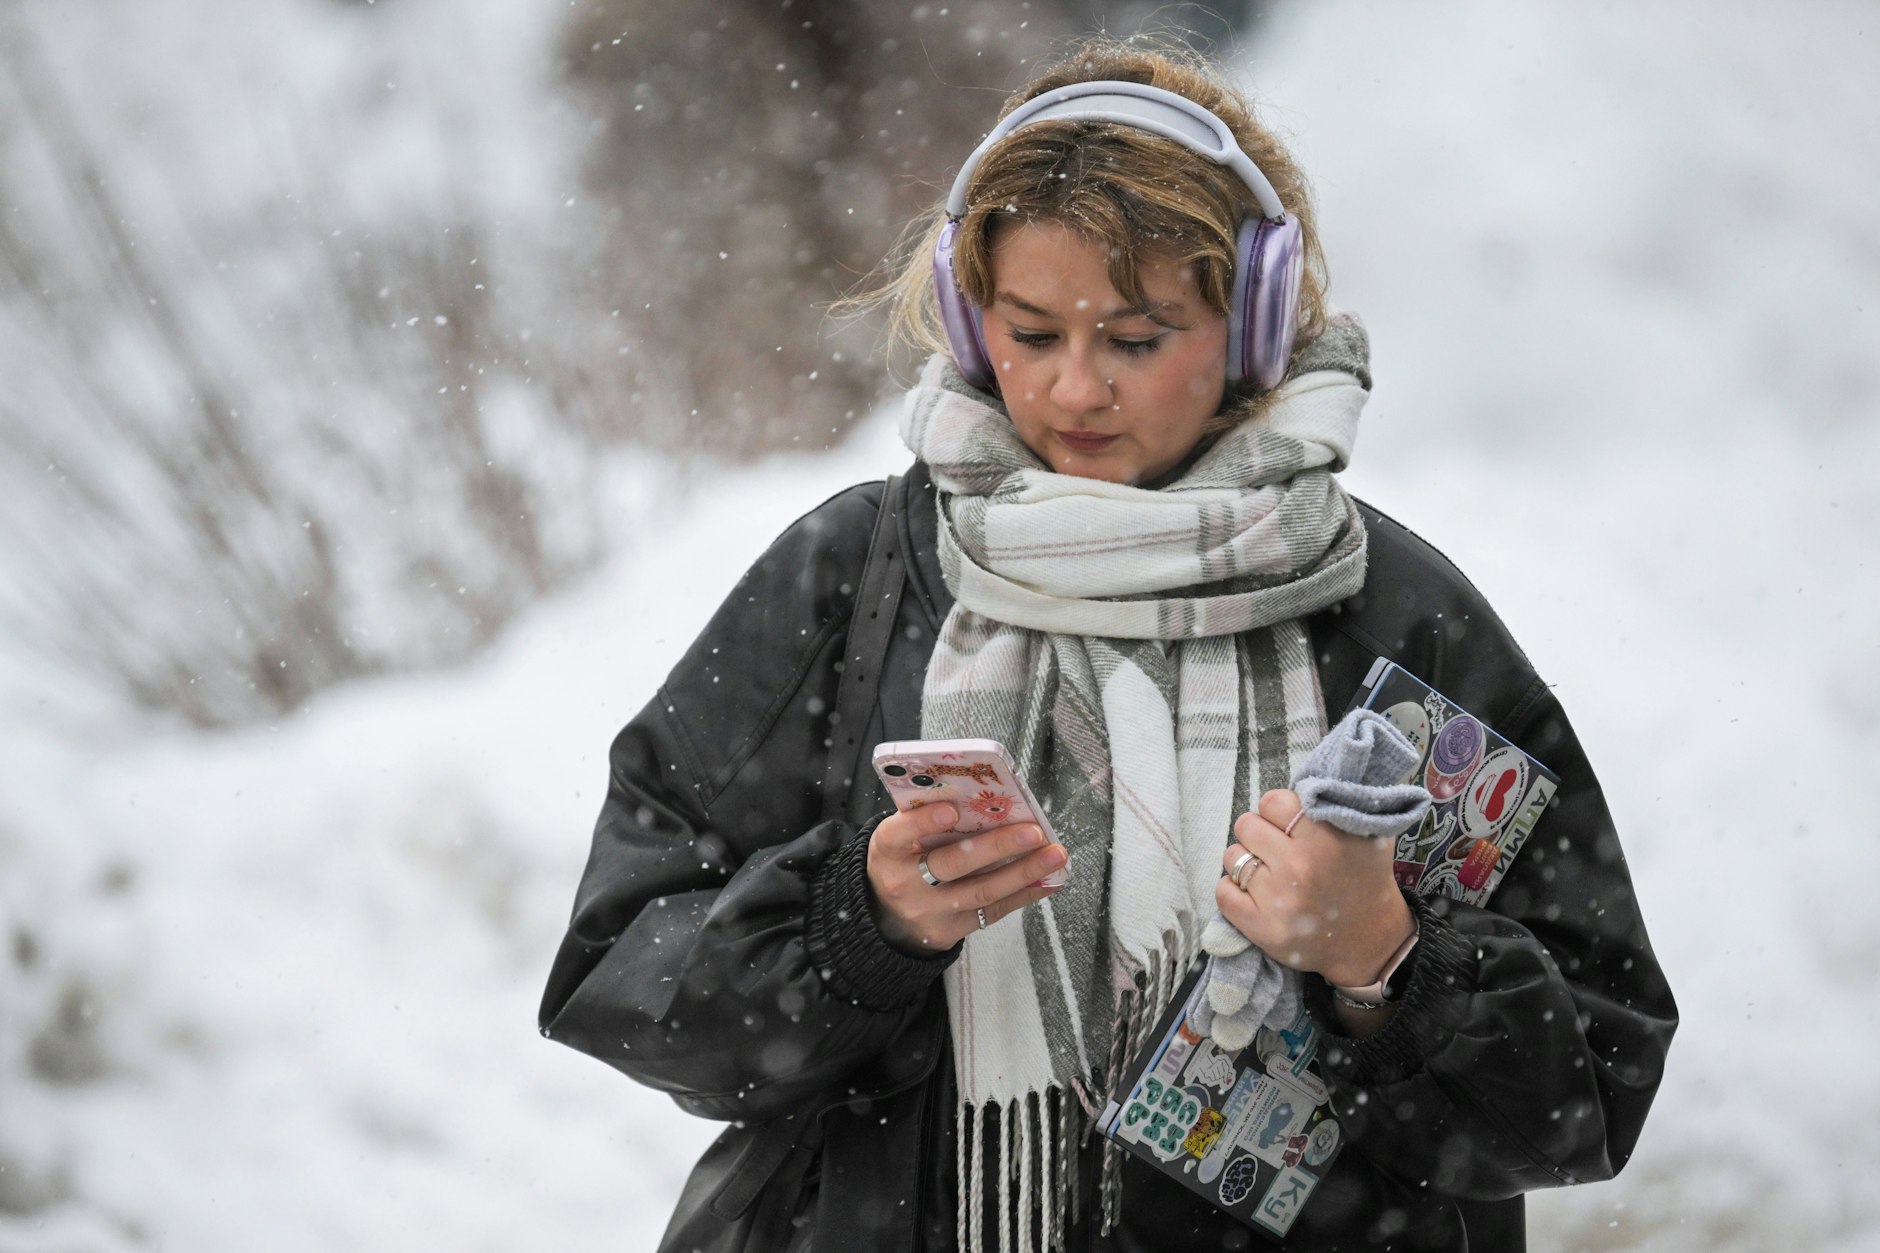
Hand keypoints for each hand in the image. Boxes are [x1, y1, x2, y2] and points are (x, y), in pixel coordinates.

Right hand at [867, 802, 1067, 953]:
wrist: (888, 919)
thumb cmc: (903, 863)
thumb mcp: (899, 839)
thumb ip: (927, 818)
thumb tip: (982, 795)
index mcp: (887, 852)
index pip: (898, 834)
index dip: (924, 822)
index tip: (952, 811)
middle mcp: (905, 884)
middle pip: (952, 864)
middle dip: (997, 847)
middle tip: (1033, 831)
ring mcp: (930, 912)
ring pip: (981, 891)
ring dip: (1024, 872)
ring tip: (1054, 854)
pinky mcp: (952, 931)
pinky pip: (994, 911)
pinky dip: (1025, 893)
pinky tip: (1048, 878)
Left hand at [1214, 789, 1413, 987]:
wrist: (1370, 941)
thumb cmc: (1364, 880)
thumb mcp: (1366, 834)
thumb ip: (1338, 802)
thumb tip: (1306, 777)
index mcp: (1326, 837)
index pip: (1273, 800)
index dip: (1278, 812)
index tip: (1288, 826)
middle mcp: (1301, 866)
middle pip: (1246, 824)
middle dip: (1259, 835)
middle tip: (1277, 850)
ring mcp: (1279, 899)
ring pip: (1232, 856)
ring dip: (1245, 862)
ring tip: (1268, 873)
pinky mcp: (1262, 928)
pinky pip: (1223, 892)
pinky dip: (1233, 891)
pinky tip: (1256, 894)